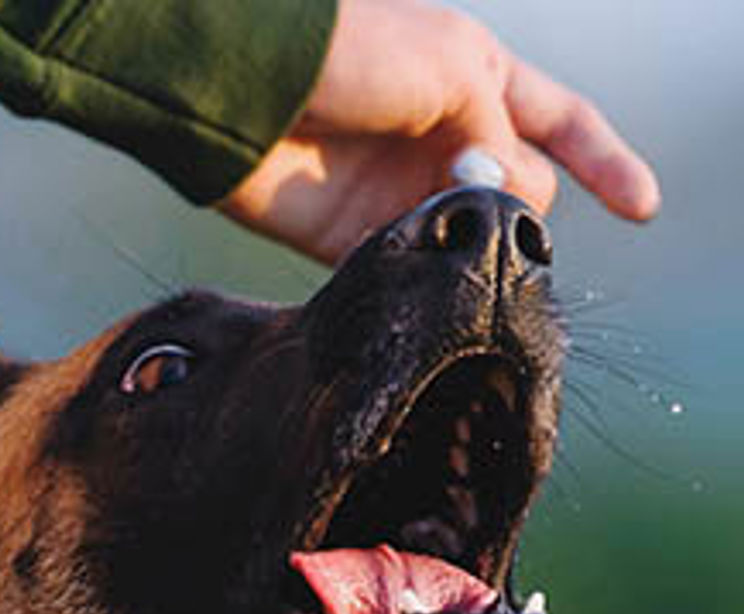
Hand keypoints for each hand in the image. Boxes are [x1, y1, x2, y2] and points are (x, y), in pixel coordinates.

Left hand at [218, 0, 661, 263]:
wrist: (256, 89)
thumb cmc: (358, 55)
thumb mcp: (456, 75)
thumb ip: (502, 142)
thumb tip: (515, 206)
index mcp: (481, 80)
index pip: (563, 125)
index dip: (606, 163)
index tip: (645, 208)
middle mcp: (446, 137)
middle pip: (520, 190)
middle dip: (521, 202)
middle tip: (487, 195)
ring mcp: (401, 188)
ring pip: (468, 237)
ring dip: (473, 242)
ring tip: (447, 221)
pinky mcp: (353, 234)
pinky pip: (409, 264)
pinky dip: (422, 269)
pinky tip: (420, 260)